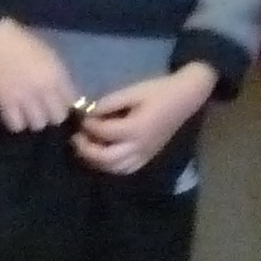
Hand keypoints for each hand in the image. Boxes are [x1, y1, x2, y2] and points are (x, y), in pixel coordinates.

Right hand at [0, 19, 80, 131]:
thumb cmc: (20, 41)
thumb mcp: (48, 54)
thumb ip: (57, 74)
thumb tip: (62, 92)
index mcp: (58, 74)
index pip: (71, 102)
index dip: (64, 104)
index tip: (56, 102)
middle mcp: (45, 89)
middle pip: (57, 118)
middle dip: (50, 115)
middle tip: (41, 110)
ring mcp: (25, 98)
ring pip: (38, 125)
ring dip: (32, 120)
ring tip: (24, 113)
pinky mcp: (5, 104)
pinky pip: (16, 125)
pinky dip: (15, 123)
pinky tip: (11, 114)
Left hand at [73, 65, 216, 175]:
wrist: (186, 98)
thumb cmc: (158, 91)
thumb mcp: (131, 91)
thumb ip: (108, 103)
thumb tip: (88, 113)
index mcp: (136, 128)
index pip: (103, 132)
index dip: (87, 125)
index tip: (80, 117)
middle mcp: (141, 146)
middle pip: (106, 158)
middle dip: (86, 149)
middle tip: (75, 137)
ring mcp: (146, 154)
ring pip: (115, 168)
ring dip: (96, 161)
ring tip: (85, 147)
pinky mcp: (149, 156)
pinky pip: (126, 169)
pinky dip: (110, 166)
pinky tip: (101, 156)